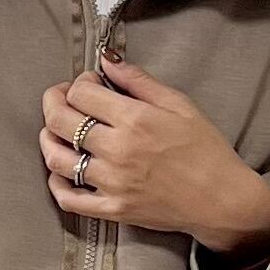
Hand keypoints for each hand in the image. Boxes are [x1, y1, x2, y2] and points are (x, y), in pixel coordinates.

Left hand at [39, 57, 269, 263]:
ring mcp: (111, 183)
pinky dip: (55, 183)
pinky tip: (59, 170)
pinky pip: (68, 199)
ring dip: (48, 139)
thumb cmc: (206, 150)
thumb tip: (107, 59)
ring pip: (57, 158)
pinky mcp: (112, 210)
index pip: (81, 93)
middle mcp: (117, 151)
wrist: (221, 200)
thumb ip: (139, 81)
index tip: (90, 83)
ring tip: (56, 132)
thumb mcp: (179, 104)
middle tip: (61, 99)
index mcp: (134, 119)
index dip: (79, 82)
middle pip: (60, 121)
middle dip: (53, 102)